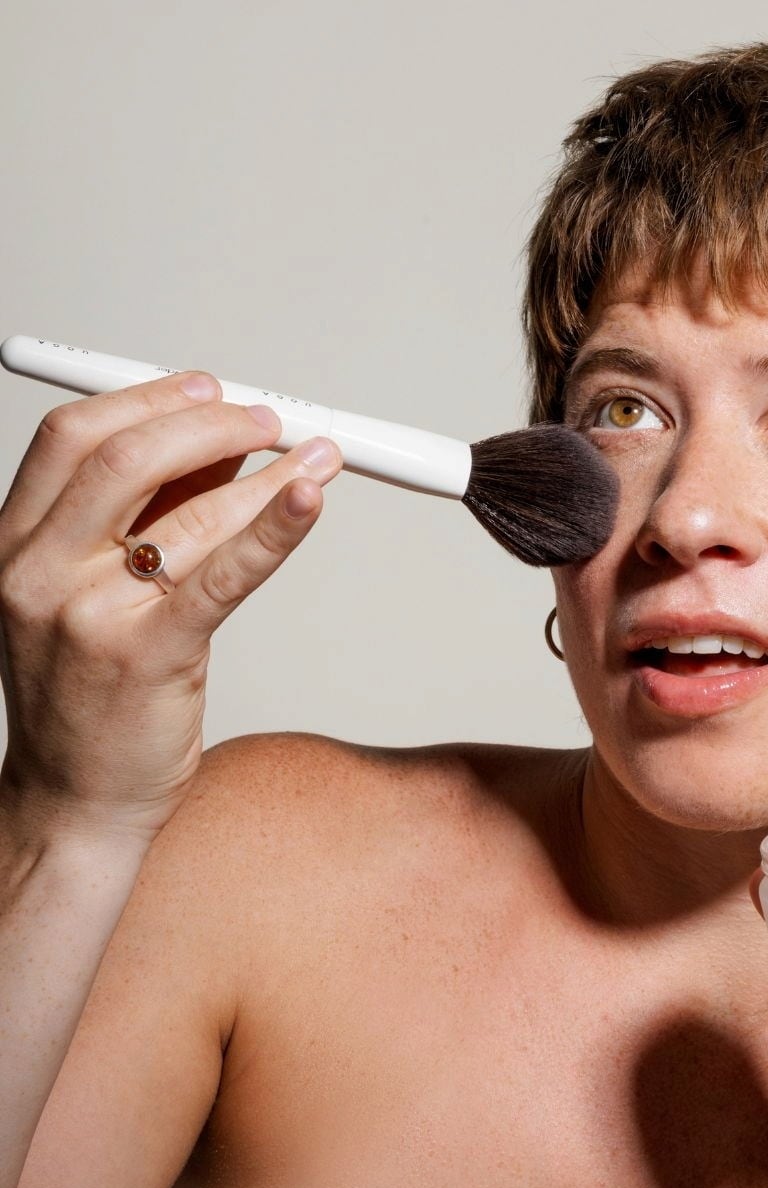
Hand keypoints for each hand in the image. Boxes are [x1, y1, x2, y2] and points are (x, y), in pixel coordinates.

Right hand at [0, 371, 340, 843]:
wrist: (75, 801)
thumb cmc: (91, 694)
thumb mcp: (92, 591)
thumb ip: (146, 516)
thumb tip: (221, 445)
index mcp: (14, 543)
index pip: (75, 437)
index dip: (151, 398)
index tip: (211, 387)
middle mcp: (36, 570)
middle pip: (126, 455)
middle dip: (212, 422)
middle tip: (272, 420)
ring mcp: (86, 614)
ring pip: (188, 513)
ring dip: (266, 473)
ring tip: (318, 455)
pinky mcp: (145, 655)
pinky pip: (222, 574)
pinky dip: (275, 527)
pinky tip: (312, 497)